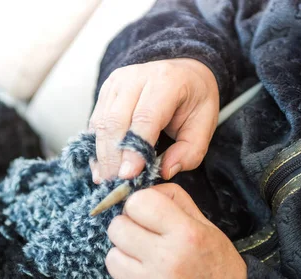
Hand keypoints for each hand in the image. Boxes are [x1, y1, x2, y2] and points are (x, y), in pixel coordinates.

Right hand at [89, 58, 218, 182]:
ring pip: (101, 124)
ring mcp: (116, 84)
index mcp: (165, 82)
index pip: (144, 118)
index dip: (134, 149)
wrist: (181, 71)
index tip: (128, 176)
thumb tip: (165, 171)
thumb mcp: (206, 123)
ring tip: (107, 180)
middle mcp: (135, 77)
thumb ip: (191, 150)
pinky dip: (96, 149)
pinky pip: (94, 124)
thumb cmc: (193, 100)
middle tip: (116, 184)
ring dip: (102, 156)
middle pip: (115, 122)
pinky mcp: (104, 93)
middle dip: (113, 158)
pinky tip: (101, 169)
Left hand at [105, 183, 246, 278]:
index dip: (138, 207)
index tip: (145, 217)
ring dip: (125, 260)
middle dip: (127, 232)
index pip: (137, 202)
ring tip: (146, 267)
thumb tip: (141, 188)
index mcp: (186, 234)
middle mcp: (167, 261)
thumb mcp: (206, 228)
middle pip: (117, 228)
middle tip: (143, 242)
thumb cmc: (215, 267)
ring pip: (111, 258)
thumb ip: (174, 202)